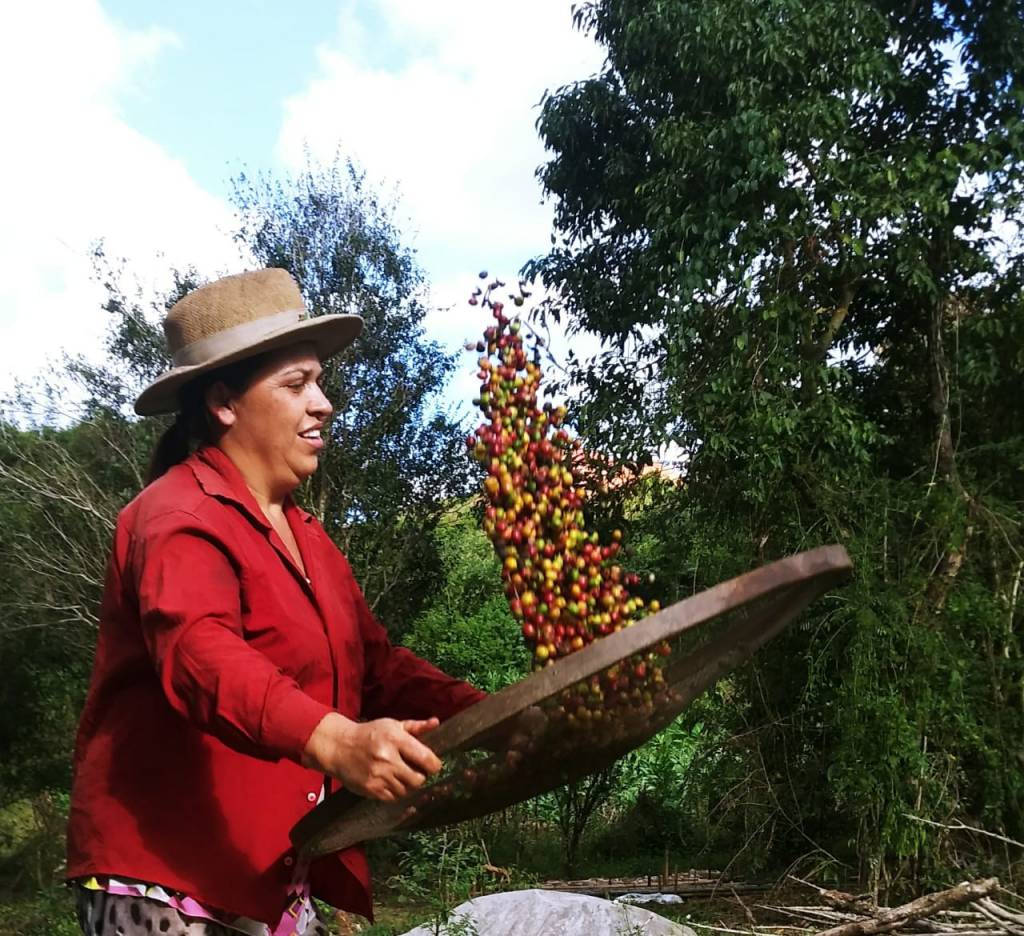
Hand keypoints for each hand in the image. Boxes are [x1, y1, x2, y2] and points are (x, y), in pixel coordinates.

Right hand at [301, 712, 442, 801]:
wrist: (340, 747)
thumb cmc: (370, 734)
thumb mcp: (392, 725)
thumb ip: (416, 726)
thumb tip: (436, 722)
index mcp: (395, 739)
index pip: (425, 758)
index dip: (434, 765)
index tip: (433, 765)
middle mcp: (387, 758)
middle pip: (418, 779)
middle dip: (421, 776)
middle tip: (416, 771)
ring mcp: (378, 776)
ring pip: (406, 790)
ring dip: (407, 785)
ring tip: (401, 775)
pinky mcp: (370, 789)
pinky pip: (393, 797)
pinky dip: (395, 791)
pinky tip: (390, 781)